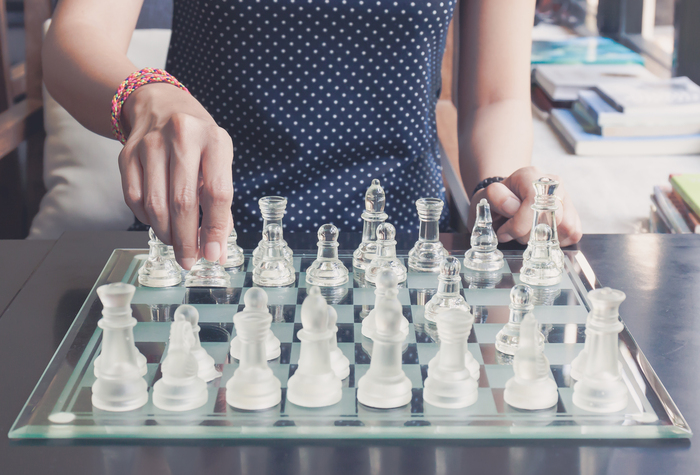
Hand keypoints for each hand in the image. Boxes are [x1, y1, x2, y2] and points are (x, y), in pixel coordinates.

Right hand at [118, 83, 233, 268]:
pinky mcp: (127, 153)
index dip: (214, 228)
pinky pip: (134, 198)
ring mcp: (151, 143)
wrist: (162, 105)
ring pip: (155, 204)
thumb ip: (220, 205)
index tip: (212, 254)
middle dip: (186, 239)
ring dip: (166, 233)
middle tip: (189, 260)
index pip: (217, 193)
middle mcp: (182, 136)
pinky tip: (157, 222)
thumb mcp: (219, 162)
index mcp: (215, 140)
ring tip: (175, 243)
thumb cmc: (199, 142)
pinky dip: (146, 218)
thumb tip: (216, 250)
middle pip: (183, 201)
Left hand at [467, 166, 581, 245]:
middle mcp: (553, 183)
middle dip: (529, 234)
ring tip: (527, 233)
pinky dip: (556, 241)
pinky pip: (573, 233)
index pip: (535, 201)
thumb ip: (495, 197)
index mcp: (530, 176)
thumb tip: (512, 206)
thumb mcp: (485, 197)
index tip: (504, 233)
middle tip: (514, 235)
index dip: (520, 224)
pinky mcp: (573, 214)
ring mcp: (566, 198)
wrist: (506, 202)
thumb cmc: (496, 201)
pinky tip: (540, 236)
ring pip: (566, 227)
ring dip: (543, 239)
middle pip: (553, 216)